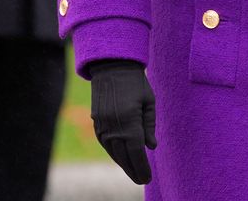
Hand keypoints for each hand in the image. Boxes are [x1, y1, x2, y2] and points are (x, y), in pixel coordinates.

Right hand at [89, 59, 156, 184]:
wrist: (112, 68)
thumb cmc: (135, 83)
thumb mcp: (148, 101)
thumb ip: (149, 125)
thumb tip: (151, 147)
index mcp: (129, 123)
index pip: (136, 153)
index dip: (141, 168)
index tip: (147, 178)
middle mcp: (113, 128)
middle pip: (124, 157)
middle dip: (133, 170)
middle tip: (142, 179)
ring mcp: (102, 127)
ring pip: (114, 153)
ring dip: (123, 164)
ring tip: (133, 172)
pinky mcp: (96, 124)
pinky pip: (106, 145)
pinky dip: (115, 153)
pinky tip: (122, 158)